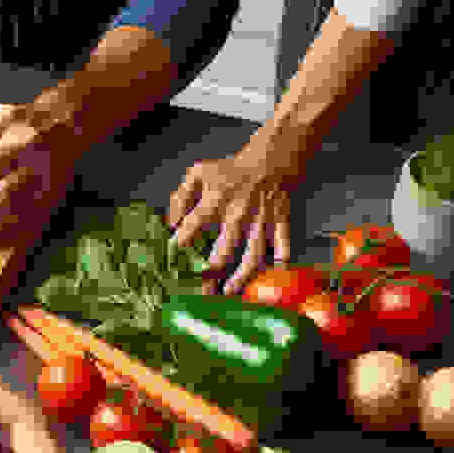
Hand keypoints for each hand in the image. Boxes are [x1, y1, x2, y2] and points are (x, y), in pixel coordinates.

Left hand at [168, 142, 302, 294]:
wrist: (269, 160)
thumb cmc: (230, 170)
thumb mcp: (198, 173)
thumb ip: (180, 197)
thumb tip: (171, 223)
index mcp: (215, 200)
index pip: (193, 226)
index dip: (180, 244)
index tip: (173, 260)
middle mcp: (237, 213)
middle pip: (224, 251)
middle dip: (211, 274)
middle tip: (202, 291)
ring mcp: (261, 221)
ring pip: (252, 257)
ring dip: (240, 279)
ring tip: (229, 291)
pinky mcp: (280, 223)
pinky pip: (283, 249)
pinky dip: (279, 265)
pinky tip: (270, 279)